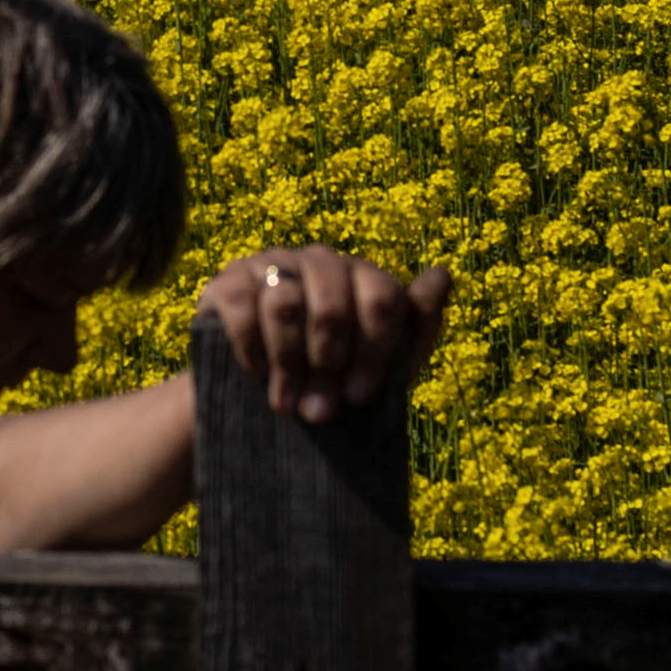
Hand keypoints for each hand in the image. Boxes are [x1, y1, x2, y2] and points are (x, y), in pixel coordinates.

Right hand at [198, 247, 448, 423]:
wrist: (256, 399)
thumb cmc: (331, 380)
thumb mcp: (381, 365)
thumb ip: (415, 324)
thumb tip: (444, 275)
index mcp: (360, 275)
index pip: (382, 297)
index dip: (373, 350)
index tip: (360, 397)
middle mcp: (317, 261)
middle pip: (333, 299)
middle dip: (329, 361)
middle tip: (322, 409)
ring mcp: (270, 266)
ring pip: (286, 303)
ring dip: (290, 363)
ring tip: (288, 405)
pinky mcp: (226, 283)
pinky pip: (242, 307)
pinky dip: (253, 349)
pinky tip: (258, 376)